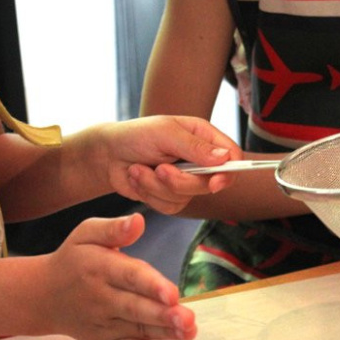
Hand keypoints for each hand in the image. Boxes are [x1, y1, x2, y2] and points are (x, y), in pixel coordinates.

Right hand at [42, 213, 196, 339]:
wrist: (44, 295)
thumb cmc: (74, 259)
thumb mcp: (86, 234)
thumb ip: (113, 228)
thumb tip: (138, 221)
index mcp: (100, 268)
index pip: (129, 277)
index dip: (151, 285)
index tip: (173, 293)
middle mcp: (101, 298)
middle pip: (135, 308)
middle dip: (163, 315)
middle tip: (188, 319)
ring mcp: (102, 323)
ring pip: (136, 329)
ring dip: (163, 333)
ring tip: (188, 333)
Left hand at [101, 115, 241, 213]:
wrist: (108, 155)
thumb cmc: (136, 135)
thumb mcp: (165, 133)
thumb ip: (194, 146)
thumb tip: (225, 158)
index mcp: (203, 137)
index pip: (232, 156)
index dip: (229, 172)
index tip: (214, 182)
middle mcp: (199, 160)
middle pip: (210, 184)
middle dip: (180, 181)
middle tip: (159, 168)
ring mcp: (186, 180)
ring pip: (187, 197)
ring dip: (157, 186)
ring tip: (139, 169)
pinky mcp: (170, 196)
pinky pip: (170, 207)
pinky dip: (149, 194)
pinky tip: (138, 179)